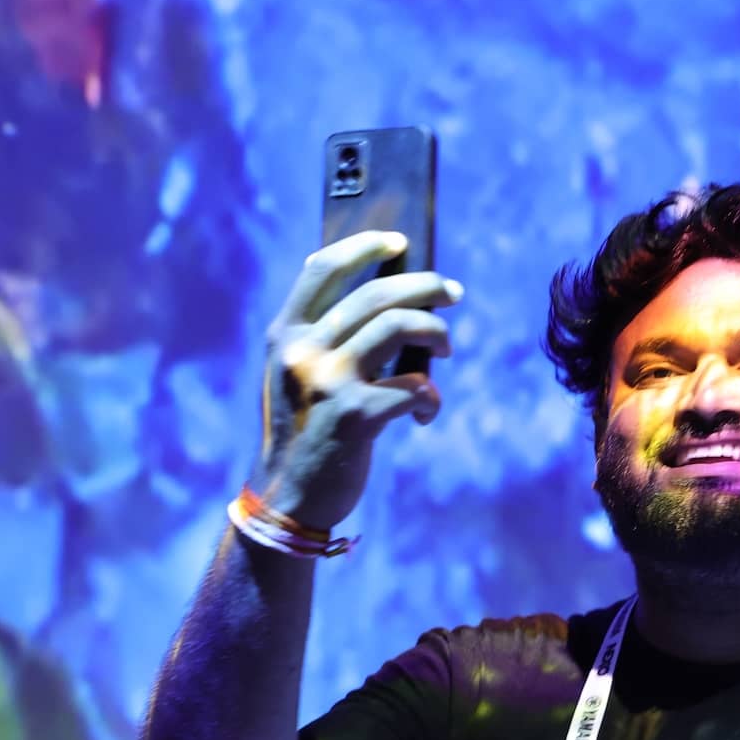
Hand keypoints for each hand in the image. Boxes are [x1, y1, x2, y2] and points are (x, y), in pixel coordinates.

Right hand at [251, 230, 462, 529]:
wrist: (289, 498)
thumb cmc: (306, 432)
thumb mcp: (298, 377)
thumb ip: (325, 340)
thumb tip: (390, 300)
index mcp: (286, 335)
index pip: (322, 269)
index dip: (363, 247)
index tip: (399, 241)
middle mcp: (303, 351)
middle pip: (376, 295)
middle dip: (425, 287)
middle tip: (454, 293)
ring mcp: (329, 381)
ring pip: (399, 327)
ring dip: (436, 333)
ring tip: (447, 351)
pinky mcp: (357, 416)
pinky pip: (415, 386)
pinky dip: (431, 396)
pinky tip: (427, 412)